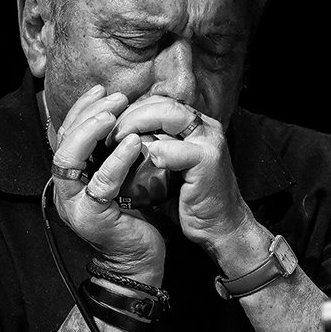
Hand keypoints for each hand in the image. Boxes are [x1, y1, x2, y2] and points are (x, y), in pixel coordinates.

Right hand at [50, 85, 165, 282]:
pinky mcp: (91, 216)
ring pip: (69, 158)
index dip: (82, 108)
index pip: (65, 132)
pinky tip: (132, 144)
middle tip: (116, 98)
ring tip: (115, 114)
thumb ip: (111, 152)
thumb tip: (120, 114)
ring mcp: (73, 203)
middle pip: (63, 140)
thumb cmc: (132, 215)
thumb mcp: (119, 176)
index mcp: (69, 176)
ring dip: (92, 131)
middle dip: (89, 113)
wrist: (138, 258)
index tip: (104, 90)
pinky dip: (117, 160)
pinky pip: (101, 183)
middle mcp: (64, 188)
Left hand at [109, 96, 260, 266]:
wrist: (221, 228)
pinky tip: (144, 161)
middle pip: (162, 103)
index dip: (132, 111)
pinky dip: (158, 152)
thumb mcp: (169, 169)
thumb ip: (153, 150)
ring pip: (170, 115)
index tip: (110, 127)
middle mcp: (205, 128)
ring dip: (138, 125)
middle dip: (131, 114)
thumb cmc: (191, 200)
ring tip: (117, 144)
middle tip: (109, 134)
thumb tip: (117, 143)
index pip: (159, 103)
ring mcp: (210, 142)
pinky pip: (178, 149)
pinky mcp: (209, 161)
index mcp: (196, 126)